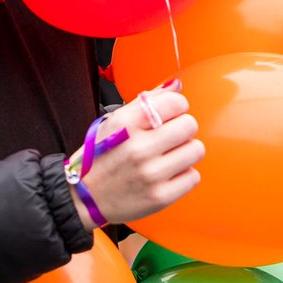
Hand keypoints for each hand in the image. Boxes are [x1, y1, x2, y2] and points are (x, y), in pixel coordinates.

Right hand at [70, 88, 203, 227]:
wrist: (86, 197)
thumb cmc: (101, 157)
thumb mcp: (114, 122)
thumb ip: (146, 101)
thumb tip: (175, 84)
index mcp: (127, 124)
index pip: (175, 102)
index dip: (177, 106)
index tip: (171, 115)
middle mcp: (139, 148)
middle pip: (190, 125)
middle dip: (183, 129)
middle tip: (170, 137)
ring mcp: (151, 174)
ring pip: (196, 150)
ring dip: (186, 152)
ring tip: (168, 157)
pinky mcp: (160, 196)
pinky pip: (193, 176)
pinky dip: (183, 175)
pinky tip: (167, 174)